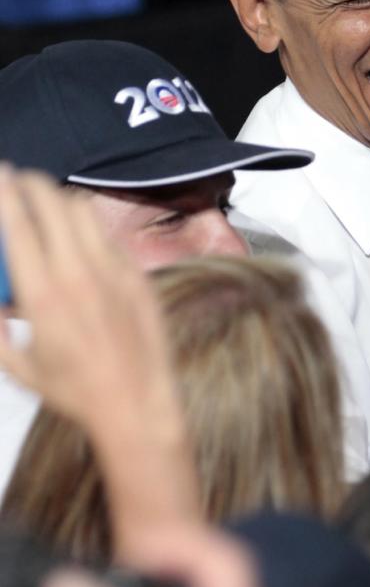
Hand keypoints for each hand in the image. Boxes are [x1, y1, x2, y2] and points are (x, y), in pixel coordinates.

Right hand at [0, 168, 201, 555]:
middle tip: (19, 183)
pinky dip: (89, 232)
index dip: (5, 189)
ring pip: (84, 212)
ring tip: (48, 209)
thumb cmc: (73, 391)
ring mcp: (115, 273)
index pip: (19, 224)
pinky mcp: (139, 277)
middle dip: (31, 183)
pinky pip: (109, 238)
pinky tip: (82, 247)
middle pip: (53, 201)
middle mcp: (80, 275)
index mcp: (44, 294)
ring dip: (61, 202)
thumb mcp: (19, 367)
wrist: (136, 404)